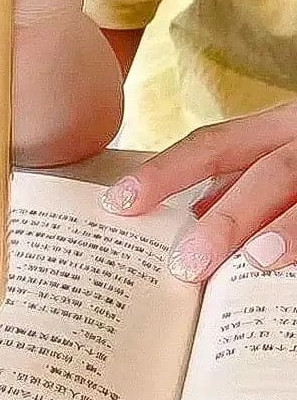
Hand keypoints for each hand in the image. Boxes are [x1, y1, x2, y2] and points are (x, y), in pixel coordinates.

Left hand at [100, 102, 296, 280]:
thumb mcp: (277, 158)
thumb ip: (238, 180)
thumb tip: (192, 214)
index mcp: (273, 129)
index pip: (210, 145)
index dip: (164, 172)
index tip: (120, 202)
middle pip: (262, 173)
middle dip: (223, 218)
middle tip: (186, 265)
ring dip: (282, 227)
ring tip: (255, 260)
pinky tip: (296, 269)